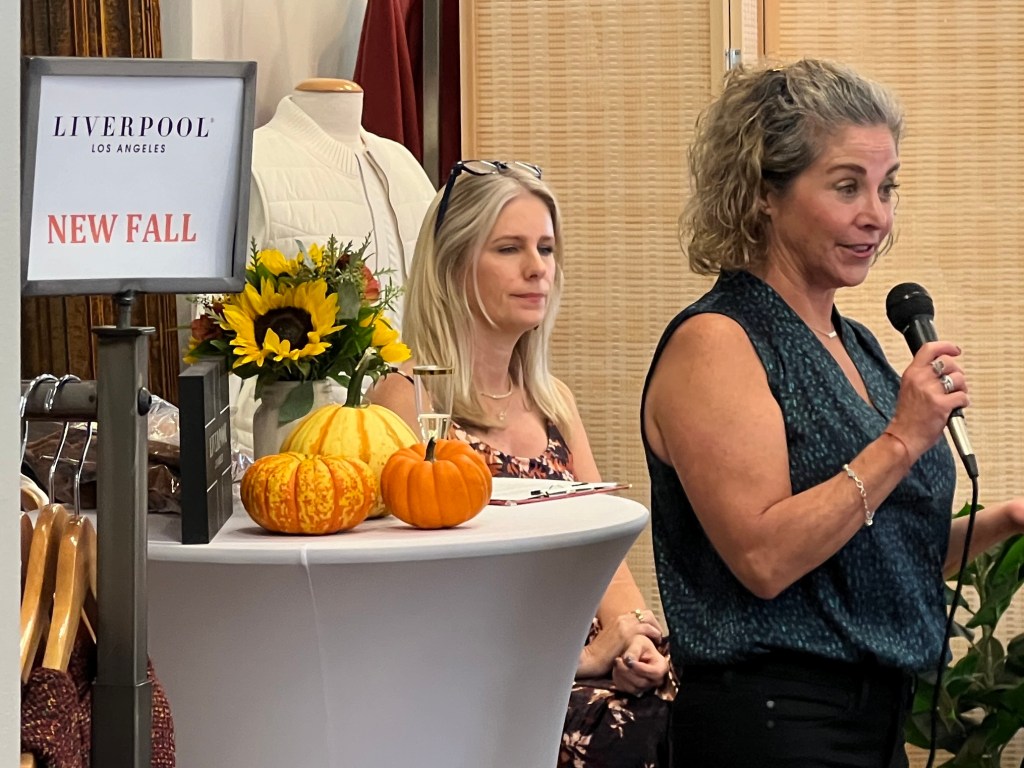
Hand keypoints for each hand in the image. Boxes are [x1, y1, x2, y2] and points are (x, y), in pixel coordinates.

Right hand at [576, 610, 662, 678]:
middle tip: (658, 637)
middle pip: (646, 614)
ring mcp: (625, 625)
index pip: (640, 614)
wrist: (590, 659)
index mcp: (618, 619)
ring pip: (649, 619)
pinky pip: (649, 630)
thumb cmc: (600, 655)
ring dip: (657, 630)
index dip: (649, 623)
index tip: (653, 634)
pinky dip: (655, 636)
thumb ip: (623, 634)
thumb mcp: (613, 639)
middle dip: (655, 624)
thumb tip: (635, 638)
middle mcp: (622, 618)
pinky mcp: (628, 634)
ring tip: (658, 641)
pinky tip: (655, 645)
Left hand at [611, 635, 669, 695]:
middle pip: (642, 682)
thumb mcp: (638, 642)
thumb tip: (628, 660)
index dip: (641, 669)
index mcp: (662, 666)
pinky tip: (616, 668)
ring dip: (621, 675)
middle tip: (617, 659)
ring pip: (632, 688)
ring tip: (617, 662)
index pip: (655, 673)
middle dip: (627, 671)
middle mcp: (656, 680)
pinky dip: (618, 680)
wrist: (633, 650)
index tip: (628, 661)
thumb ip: (634, 650)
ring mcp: (646, 687)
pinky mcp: (635, 690)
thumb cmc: (639, 645)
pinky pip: (625, 690)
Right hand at [889, 341, 969, 460]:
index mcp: (911, 373)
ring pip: (959, 379)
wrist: (902, 437)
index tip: (955, 350)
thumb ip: (924, 376)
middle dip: (957, 373)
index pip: (929, 349)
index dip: (946, 346)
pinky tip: (955, 408)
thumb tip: (946, 369)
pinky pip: (963, 396)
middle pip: (949, 362)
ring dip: (961, 388)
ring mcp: (930, 391)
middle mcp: (920, 379)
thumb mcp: (909, 389)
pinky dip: (963, 402)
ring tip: (954, 397)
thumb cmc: (907, 417)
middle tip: (954, 384)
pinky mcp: (941, 404)